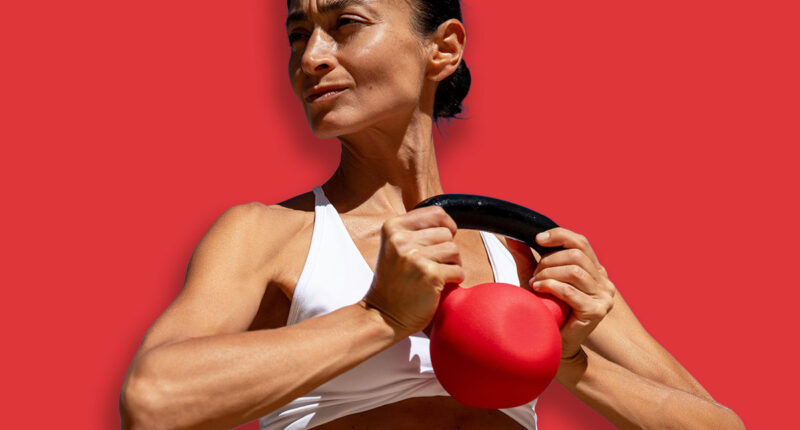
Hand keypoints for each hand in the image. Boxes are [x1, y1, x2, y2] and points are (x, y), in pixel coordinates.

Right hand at [363, 206, 464, 336]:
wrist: (382, 315)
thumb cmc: (393, 282)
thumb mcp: (394, 247)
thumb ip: (414, 231)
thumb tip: (448, 223)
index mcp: (392, 227)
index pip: (435, 212)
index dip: (446, 225)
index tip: (445, 237)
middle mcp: (401, 239)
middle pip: (446, 233)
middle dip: (446, 249)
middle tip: (434, 265)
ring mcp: (415, 257)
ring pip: (454, 250)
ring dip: (452, 264)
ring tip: (437, 274)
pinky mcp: (430, 275)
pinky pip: (458, 270)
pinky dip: (454, 279)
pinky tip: (439, 286)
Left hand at [529, 227, 615, 359]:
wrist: (552, 344)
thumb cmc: (546, 310)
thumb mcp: (535, 278)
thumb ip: (526, 257)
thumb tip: (513, 236)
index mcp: (594, 269)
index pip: (581, 242)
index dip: (559, 236)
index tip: (537, 239)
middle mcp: (603, 280)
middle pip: (576, 254)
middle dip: (549, 261)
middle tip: (535, 274)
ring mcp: (604, 296)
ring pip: (574, 271)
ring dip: (549, 274)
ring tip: (535, 284)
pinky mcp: (596, 311)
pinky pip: (570, 291)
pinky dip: (551, 286)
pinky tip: (538, 290)